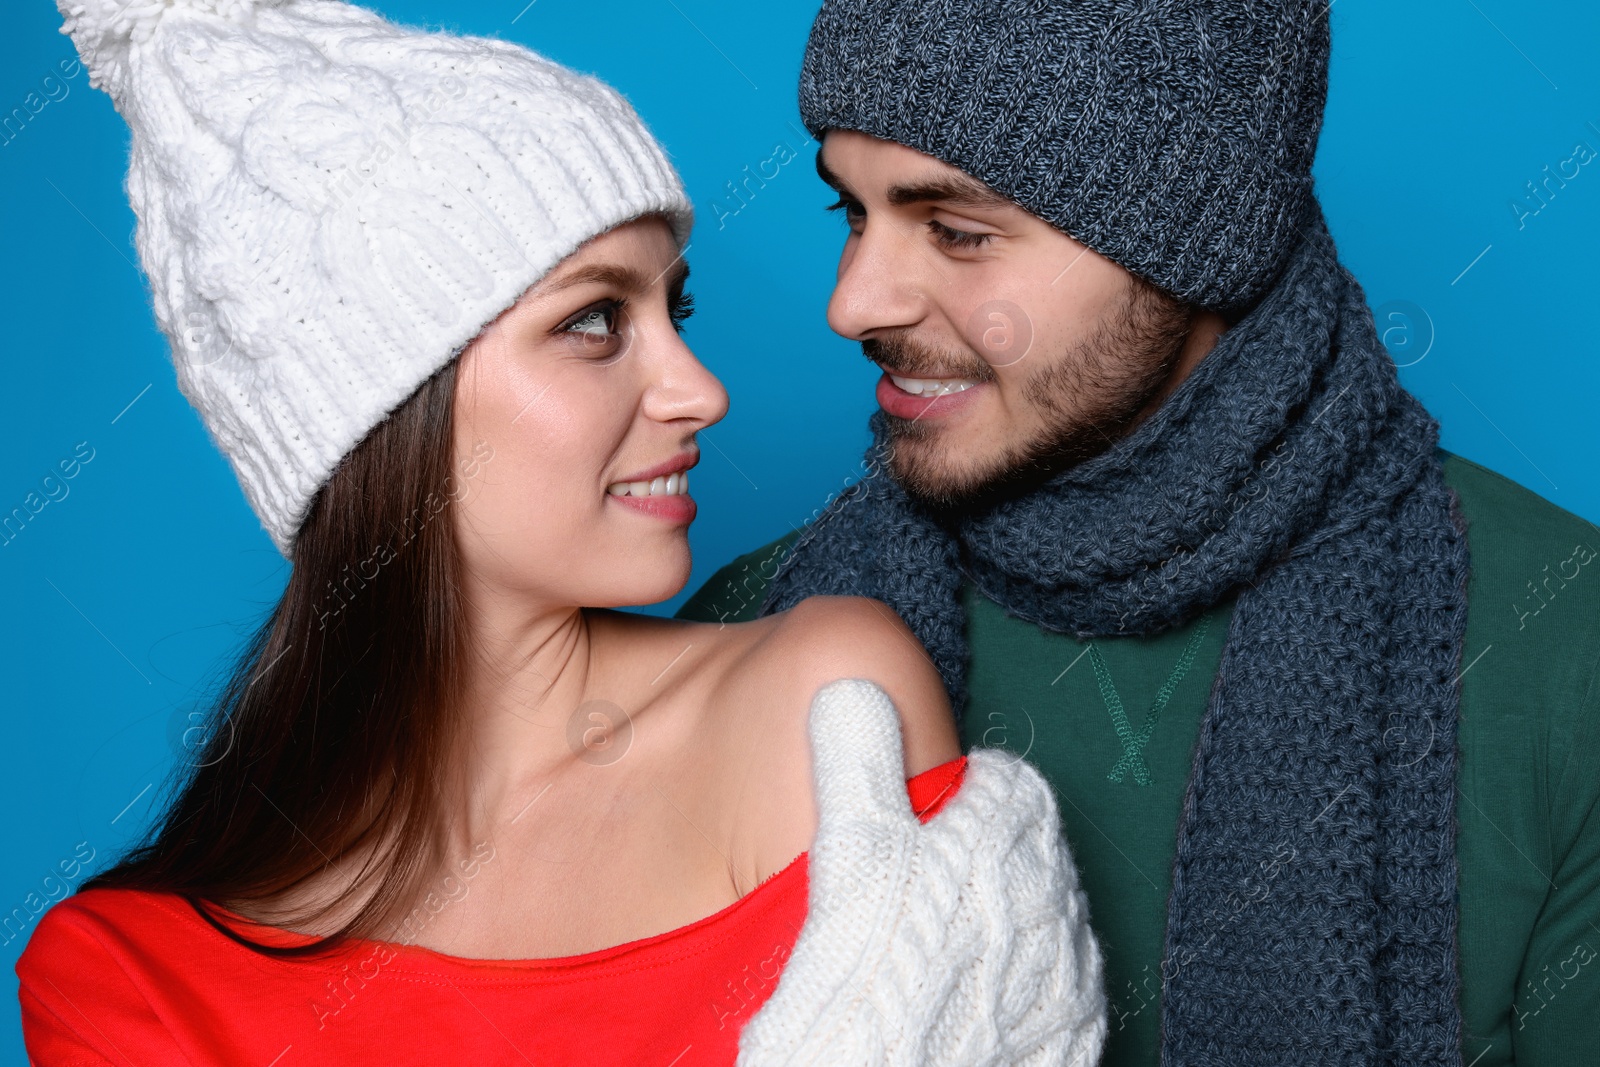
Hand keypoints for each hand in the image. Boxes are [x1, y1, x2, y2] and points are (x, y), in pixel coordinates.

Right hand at [737, 678, 1106, 1065]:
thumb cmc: (872, 973)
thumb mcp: (854, 852)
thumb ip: (858, 763)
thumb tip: (855, 691)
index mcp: (1017, 838)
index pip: (1005, 783)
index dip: (955, 794)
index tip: (918, 816)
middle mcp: (1063, 902)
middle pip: (1026, 852)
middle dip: (981, 857)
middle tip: (919, 887)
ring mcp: (1074, 978)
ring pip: (1043, 922)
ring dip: (1002, 922)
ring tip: (937, 949)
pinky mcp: (1074, 1040)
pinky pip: (1052, 993)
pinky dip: (1016, 990)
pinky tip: (967, 1004)